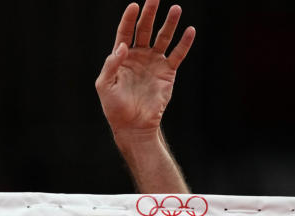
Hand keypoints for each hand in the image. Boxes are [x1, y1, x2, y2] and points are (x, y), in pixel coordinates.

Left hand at [95, 0, 194, 136]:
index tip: (134, 6)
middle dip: (150, 13)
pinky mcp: (167, 72)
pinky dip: (184, 43)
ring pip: (163, 38)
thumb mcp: (105, 86)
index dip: (129, 19)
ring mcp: (154, 62)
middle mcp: (139, 56)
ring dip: (169, 24)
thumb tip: (122, 46)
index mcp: (122, 58)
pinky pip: (177, 54)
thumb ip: (111, 65)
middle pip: (145, 29)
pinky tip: (189, 30)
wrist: (133, 125)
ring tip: (175, 9)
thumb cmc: (115, 107)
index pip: (125, 33)